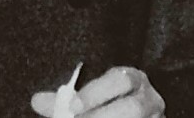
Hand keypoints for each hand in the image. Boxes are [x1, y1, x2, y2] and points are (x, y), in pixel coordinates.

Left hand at [31, 66, 164, 117]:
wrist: (136, 111)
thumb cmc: (111, 100)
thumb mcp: (92, 94)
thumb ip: (67, 98)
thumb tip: (37, 101)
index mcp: (132, 79)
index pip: (119, 79)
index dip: (96, 93)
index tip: (73, 106)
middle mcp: (150, 98)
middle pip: (132, 107)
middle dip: (102, 116)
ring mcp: (157, 117)